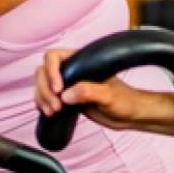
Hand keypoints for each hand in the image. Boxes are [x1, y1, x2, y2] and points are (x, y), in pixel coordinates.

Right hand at [35, 48, 173, 136]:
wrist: (131, 115)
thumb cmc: (127, 101)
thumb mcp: (109, 96)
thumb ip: (90, 92)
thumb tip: (67, 95)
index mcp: (82, 61)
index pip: (54, 56)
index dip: (51, 71)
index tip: (58, 89)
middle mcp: (74, 70)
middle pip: (44, 71)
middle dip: (44, 89)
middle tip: (56, 105)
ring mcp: (70, 84)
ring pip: (43, 85)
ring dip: (42, 98)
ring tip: (52, 112)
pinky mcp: (68, 98)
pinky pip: (47, 97)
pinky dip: (43, 103)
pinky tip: (47, 112)